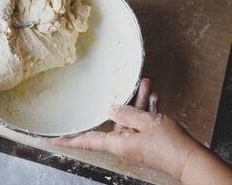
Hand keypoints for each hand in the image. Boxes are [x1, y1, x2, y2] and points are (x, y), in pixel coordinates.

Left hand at [53, 79, 200, 179]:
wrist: (191, 159)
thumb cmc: (169, 144)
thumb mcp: (146, 122)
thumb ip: (127, 113)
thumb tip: (111, 108)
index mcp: (118, 143)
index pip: (86, 140)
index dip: (69, 140)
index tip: (53, 139)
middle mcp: (124, 144)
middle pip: (115, 121)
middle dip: (121, 103)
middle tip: (122, 88)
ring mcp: (136, 143)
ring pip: (131, 119)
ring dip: (138, 102)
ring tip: (145, 85)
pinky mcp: (147, 141)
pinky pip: (142, 124)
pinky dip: (147, 111)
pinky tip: (152, 96)